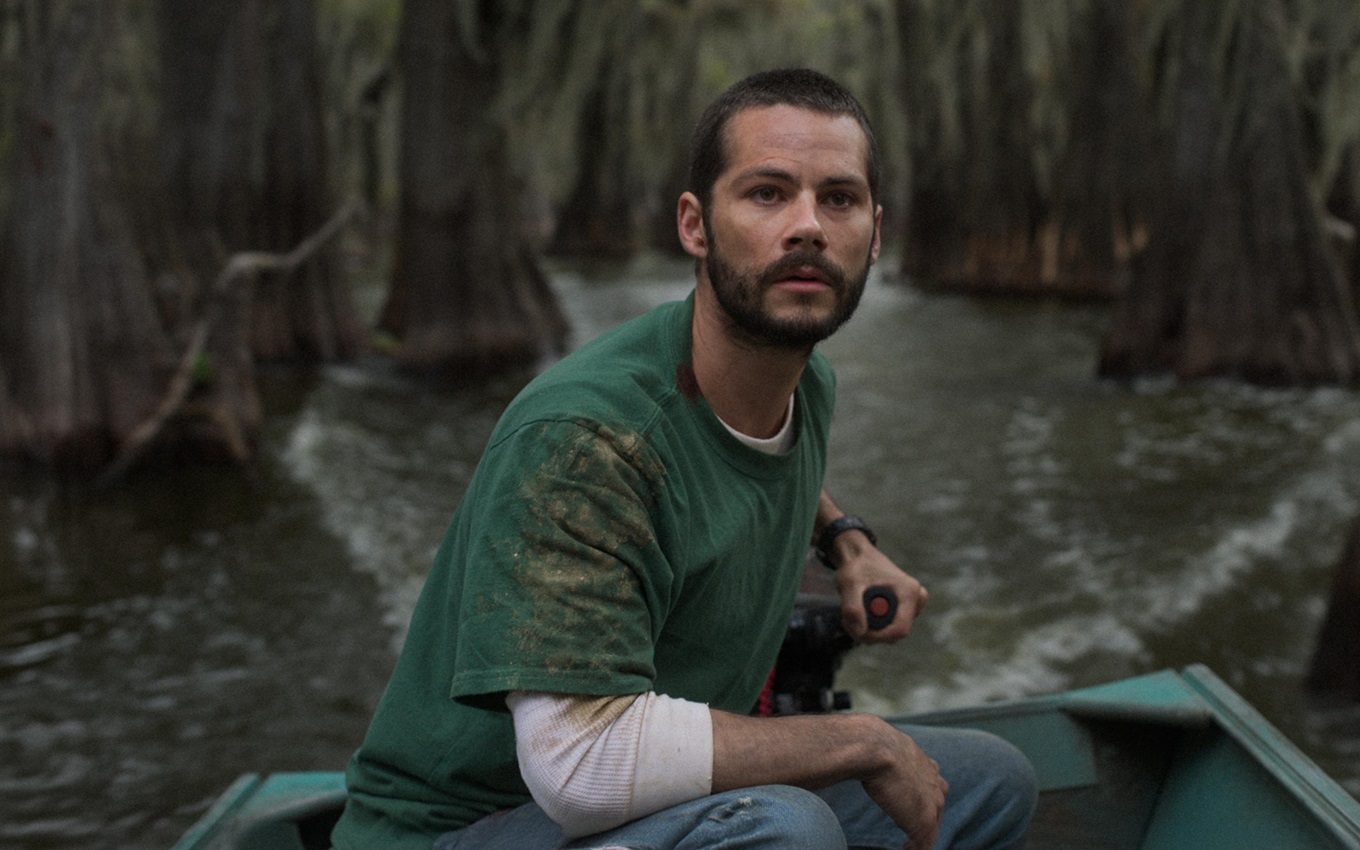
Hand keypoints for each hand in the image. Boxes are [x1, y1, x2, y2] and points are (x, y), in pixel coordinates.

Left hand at [831, 535, 927, 642]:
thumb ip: (852, 608)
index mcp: (909, 592)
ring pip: (890, 631)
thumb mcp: (849, 584)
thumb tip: (860, 633)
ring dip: (869, 628)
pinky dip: (872, 624)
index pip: (900, 629)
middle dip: (870, 632)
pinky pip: (889, 627)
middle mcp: (916, 599)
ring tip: (852, 612)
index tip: (858, 633)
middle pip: (894, 633)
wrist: (858, 555)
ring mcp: (912, 605)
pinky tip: (862, 610)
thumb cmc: (856, 566)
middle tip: (847, 619)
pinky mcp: (905, 608)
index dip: (878, 637)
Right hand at [860, 718, 948, 849]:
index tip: (910, 802)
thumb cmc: (868, 742)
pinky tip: (905, 849)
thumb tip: (853, 745)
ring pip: (932, 826)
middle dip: (927, 816)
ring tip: (908, 844)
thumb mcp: (879, 742)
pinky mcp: (924, 821)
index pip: (934, 785)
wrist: (872, 746)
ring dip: (921, 836)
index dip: (924, 796)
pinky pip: (924, 842)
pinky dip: (915, 847)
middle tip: (911, 826)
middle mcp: (934, 783)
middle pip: (937, 806)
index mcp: (926, 764)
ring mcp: (932, 803)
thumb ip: (878, 749)